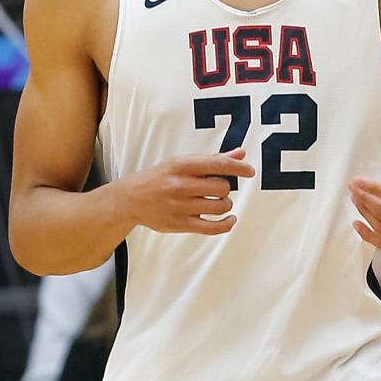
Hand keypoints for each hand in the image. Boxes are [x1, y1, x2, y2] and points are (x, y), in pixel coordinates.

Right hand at [121, 148, 254, 236]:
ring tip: (217, 202)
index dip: (239, 167)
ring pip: (220, 206)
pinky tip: (229, 219)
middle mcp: (181, 185)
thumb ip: (212, 159)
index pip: (219, 164)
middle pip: (222, 187)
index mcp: (182, 165)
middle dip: (225, 188)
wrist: (131, 199)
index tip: (250, 171)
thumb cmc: (160, 178)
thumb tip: (240, 153)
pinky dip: (226, 224)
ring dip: (225, 205)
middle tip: (218, 189)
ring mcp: (180, 206)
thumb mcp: (182, 163)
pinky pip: (212, 227)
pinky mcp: (180, 224)